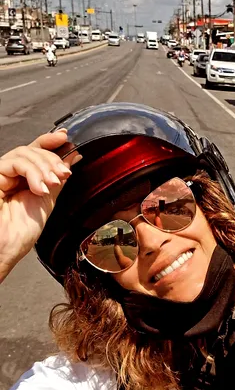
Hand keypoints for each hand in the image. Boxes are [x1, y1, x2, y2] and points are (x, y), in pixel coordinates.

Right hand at [0, 130, 79, 280]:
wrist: (5, 250)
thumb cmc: (20, 233)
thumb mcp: (47, 200)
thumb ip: (56, 178)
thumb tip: (72, 158)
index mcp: (22, 179)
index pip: (35, 152)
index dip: (50, 142)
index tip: (66, 139)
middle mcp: (9, 174)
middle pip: (32, 150)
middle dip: (52, 159)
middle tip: (63, 173)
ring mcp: (0, 174)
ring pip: (24, 153)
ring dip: (44, 166)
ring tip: (51, 183)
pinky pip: (15, 162)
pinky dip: (32, 172)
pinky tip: (39, 187)